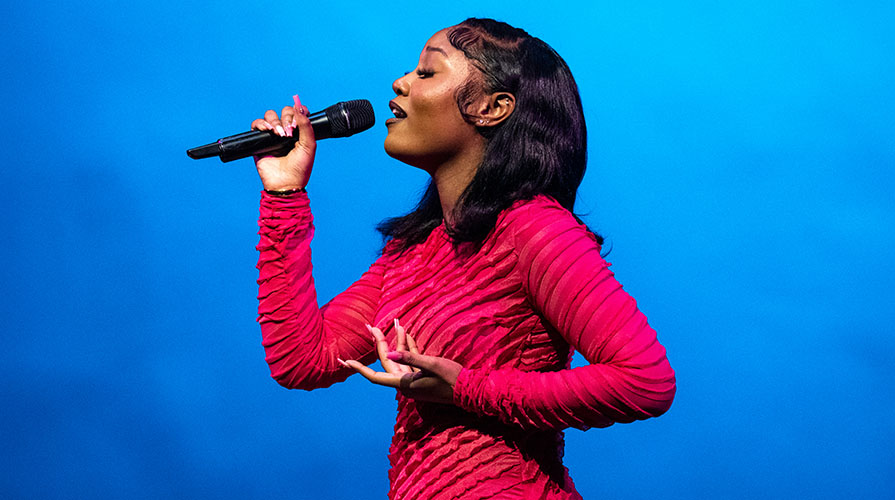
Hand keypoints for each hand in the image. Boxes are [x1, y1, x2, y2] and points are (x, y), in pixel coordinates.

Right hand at [251, 94, 315, 190]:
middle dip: (286, 118)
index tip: (299, 120)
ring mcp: (273, 136)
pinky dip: (261, 124)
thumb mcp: (309, 146)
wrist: (286, 183)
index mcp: (299, 132)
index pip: (298, 112)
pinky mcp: (260, 141)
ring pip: (270, 116)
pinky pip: (256, 125)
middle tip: (289, 131)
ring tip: (278, 134)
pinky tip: (267, 130)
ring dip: (274, 121)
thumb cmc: (300, 168)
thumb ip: (306, 126)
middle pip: (284, 111)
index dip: (298, 111)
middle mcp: (286, 132)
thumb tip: (299, 108)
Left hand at [339, 320, 462, 403]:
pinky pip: (411, 360)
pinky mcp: (422, 377)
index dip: (360, 368)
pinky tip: (407, 333)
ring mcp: (414, 380)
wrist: (470, 390)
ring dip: (398, 341)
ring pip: (399, 358)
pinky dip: (409, 347)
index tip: (346, 360)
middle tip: (371, 326)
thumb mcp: (432, 365)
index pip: (375, 377)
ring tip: (396, 321)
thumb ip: (410, 357)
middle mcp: (405, 383)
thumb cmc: (451, 378)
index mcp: (404, 383)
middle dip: (380, 342)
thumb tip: (389, 353)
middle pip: (387, 361)